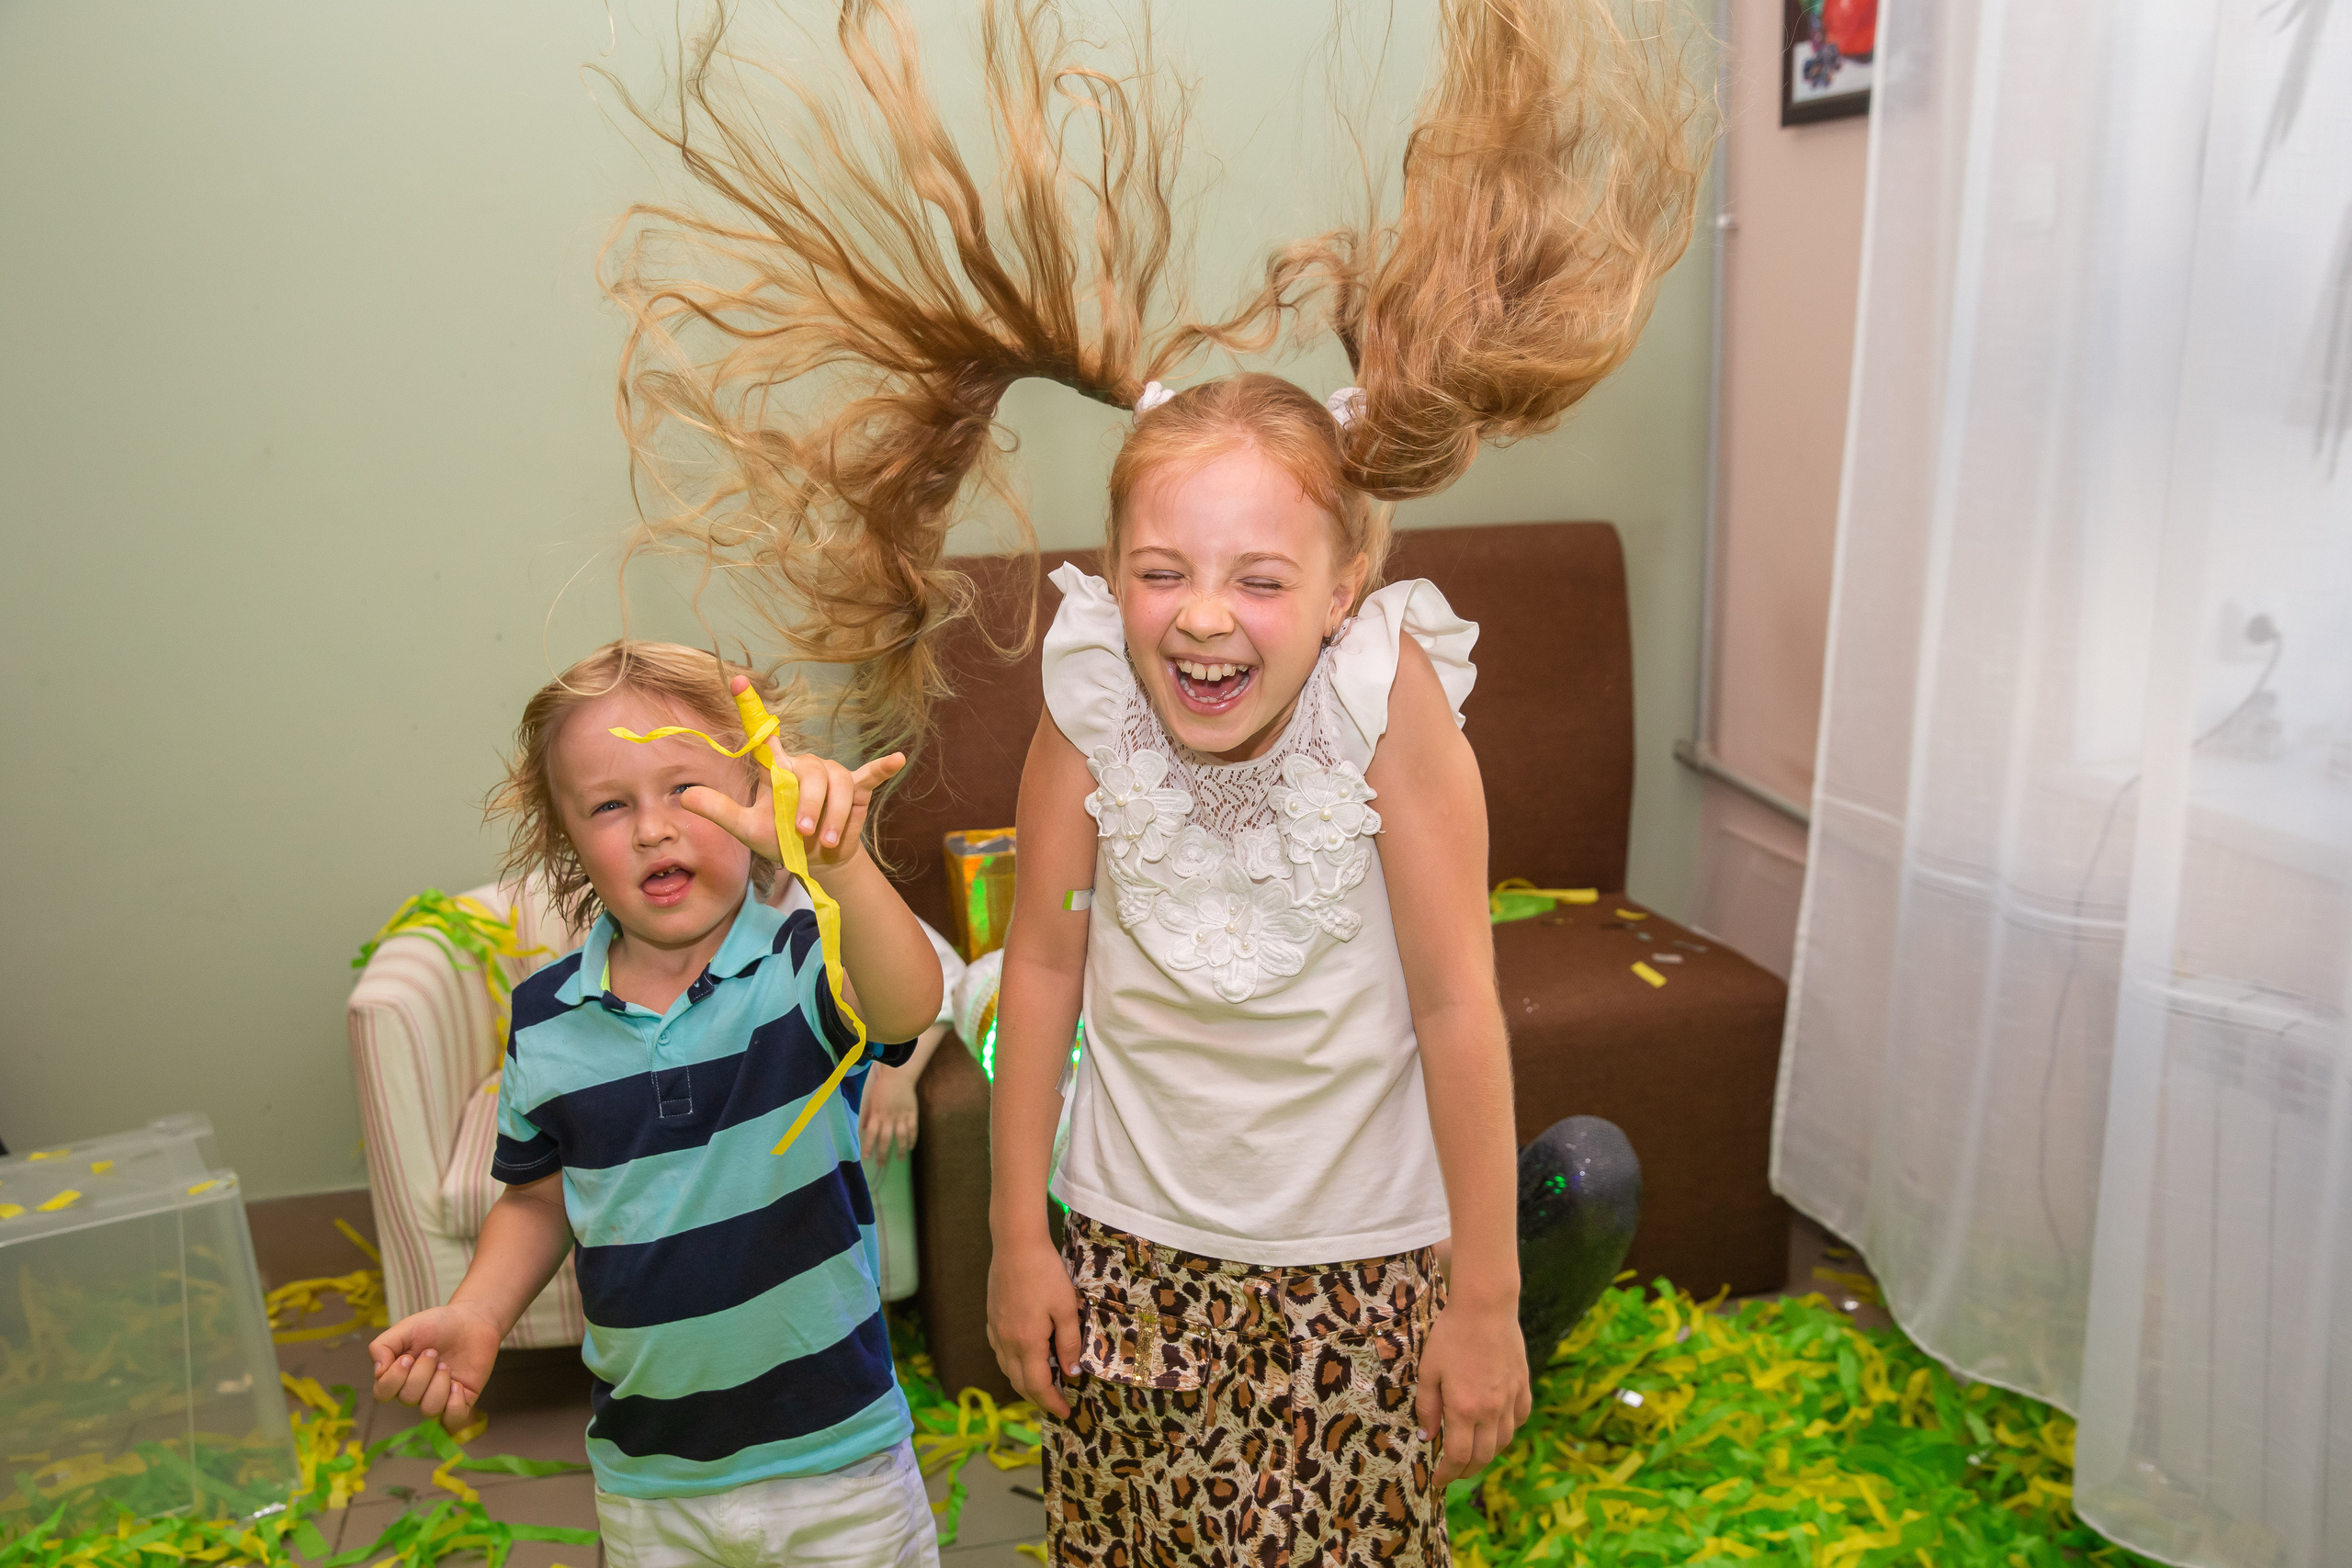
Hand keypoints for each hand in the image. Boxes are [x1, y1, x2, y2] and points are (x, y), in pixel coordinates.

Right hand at [369, 1302, 503, 1429]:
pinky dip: (454, 1405)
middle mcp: (416, 1391)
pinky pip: (453, 1421)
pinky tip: (459, 1385)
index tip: (408, 1357)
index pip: (382, 1394)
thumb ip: (382, 1346)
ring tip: (446, 1365)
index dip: (394, 1379)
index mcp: (399, 1376)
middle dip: (422, 1372)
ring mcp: (439, 1398)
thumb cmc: (437, 1325)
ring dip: (439, 1384)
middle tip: (434, 1352)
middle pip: (408, 1398)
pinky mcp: (461, 1401)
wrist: (472, 1320)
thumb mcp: (405, 1329)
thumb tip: (378, 1372)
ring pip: (429, 1409)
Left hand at [682, 680, 904, 871]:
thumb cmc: (779, 841)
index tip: (738, 681)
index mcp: (776, 769)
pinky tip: (897, 760)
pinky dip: (882, 768)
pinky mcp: (855, 790)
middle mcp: (804, 765)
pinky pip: (869, 775)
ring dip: (832, 814)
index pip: (762, 734)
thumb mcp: (746, 829)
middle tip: (802, 834)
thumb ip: (720, 811)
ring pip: (836, 782)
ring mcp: (832, 776)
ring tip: (824, 841)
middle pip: (810, 772)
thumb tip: (685, 797)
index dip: (751, 707)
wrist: (814, 861)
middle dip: (809, 804)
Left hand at [859, 1060, 920, 1163]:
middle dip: (883, 1153)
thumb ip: (868, 1115)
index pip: (871, 1134)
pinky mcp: (912, 1114)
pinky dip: (912, 1139)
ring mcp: (902, 1116)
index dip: (868, 1146)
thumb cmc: (882, 1088)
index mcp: (877, 1114)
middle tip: (881, 1165)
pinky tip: (911, 1147)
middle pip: (886, 1139)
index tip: (866, 1157)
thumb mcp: (870, 1100)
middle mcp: (889, 1117)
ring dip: (900, 1149)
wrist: (899, 1076)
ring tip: (900, 1159)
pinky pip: (913, 1129)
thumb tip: (864, 1129)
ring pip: (901, 1136)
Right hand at [987, 1236, 1081, 1417]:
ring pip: (1007, 1369)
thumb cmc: (1045, 1274)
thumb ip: (1069, 1343)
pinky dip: (1012, 1366)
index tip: (1065, 1411)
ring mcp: (996, 1331)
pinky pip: (1000, 1353)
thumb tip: (1072, 1373)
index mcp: (1027, 1343)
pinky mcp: (992, 1319)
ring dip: (1023, 1384)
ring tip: (1042, 1387)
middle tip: (1056, 1404)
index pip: (1037, 1385)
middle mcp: (1007, 1342)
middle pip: (1019, 1382)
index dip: (1051, 1402)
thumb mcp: (1065, 1309)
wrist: (1016, 1245)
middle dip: (1038, 1398)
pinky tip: (1022, 1360)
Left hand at [1415, 1299, 1531, 1485]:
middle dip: (1467, 1471)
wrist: (1485, 1308)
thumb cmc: (1451, 1336)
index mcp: (1465, 1409)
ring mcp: (1511, 1399)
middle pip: (1484, 1456)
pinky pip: (1520, 1419)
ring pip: (1504, 1441)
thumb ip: (1428, 1408)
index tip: (1438, 1479)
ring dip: (1487, 1453)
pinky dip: (1508, 1430)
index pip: (1459, 1456)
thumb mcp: (1429, 1371)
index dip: (1448, 1473)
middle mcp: (1492, 1410)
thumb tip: (1428, 1437)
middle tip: (1453, 1473)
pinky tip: (1497, 1428)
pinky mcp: (1523, 1386)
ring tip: (1473, 1453)